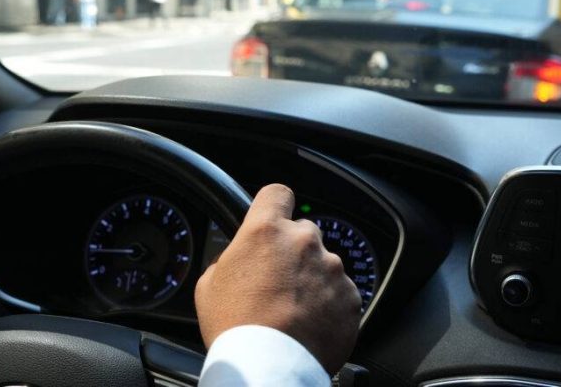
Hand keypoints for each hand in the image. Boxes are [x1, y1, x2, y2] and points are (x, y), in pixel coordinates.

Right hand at [195, 183, 360, 374]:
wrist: (268, 367)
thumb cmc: (235, 328)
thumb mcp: (210, 284)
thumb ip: (229, 258)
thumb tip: (237, 258)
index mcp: (266, 231)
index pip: (278, 193)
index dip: (274, 205)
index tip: (273, 217)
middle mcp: (303, 242)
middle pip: (302, 232)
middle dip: (292, 252)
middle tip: (277, 281)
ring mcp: (331, 268)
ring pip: (323, 264)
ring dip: (312, 280)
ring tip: (293, 310)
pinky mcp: (350, 296)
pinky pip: (340, 292)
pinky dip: (328, 304)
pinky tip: (310, 324)